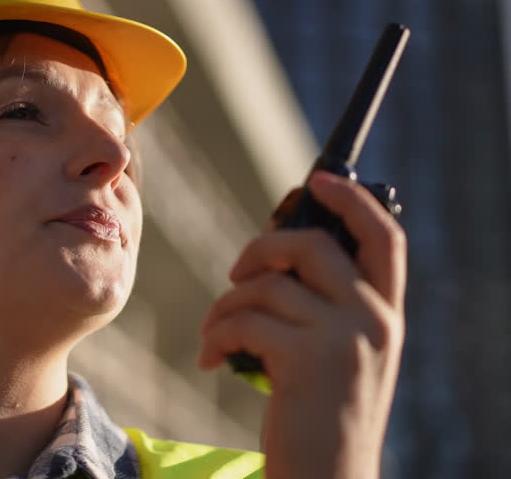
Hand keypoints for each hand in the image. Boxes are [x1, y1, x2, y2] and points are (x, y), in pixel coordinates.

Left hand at [198, 171, 406, 478]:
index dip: (354, 199)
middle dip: (259, 250)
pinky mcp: (306, 360)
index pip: (385, 237)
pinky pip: (243, 320)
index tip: (321, 179)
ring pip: (265, 284)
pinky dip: (215, 336)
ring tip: (213, 335)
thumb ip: (328, 309)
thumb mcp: (342, 357)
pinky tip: (210, 359)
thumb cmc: (323, 417)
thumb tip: (277, 258)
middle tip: (234, 277)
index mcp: (386, 314)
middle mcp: (374, 319)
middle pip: (310, 244)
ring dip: (224, 306)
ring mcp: (344, 338)